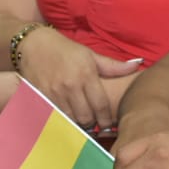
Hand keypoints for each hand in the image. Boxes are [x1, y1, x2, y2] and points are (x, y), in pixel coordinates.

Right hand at [17, 28, 141, 129]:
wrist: (33, 44)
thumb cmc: (65, 49)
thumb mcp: (90, 54)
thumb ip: (113, 66)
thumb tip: (136, 65)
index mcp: (86, 74)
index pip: (101, 106)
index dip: (106, 119)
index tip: (108, 123)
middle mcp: (70, 85)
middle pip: (86, 117)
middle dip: (92, 124)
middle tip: (95, 123)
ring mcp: (54, 93)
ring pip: (70, 120)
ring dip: (77, 124)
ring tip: (81, 122)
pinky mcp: (40, 98)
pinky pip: (55, 118)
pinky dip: (62, 121)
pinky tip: (66, 119)